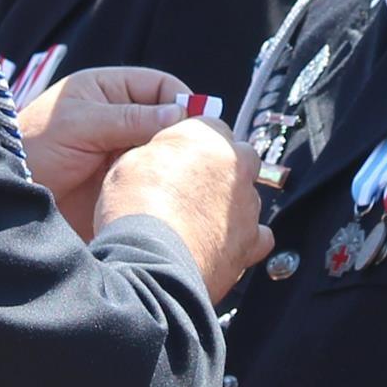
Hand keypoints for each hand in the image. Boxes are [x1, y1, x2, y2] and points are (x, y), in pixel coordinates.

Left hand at [25, 66, 202, 236]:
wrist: (10, 191)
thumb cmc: (35, 146)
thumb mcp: (81, 124)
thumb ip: (130, 118)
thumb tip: (181, 112)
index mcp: (109, 90)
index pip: (160, 86)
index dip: (181, 100)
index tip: (197, 122)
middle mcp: (120, 117)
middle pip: (168, 118)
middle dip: (182, 132)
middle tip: (196, 151)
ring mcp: (122, 150)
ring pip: (163, 150)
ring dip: (173, 159)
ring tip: (180, 174)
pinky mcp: (121, 180)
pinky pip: (151, 177)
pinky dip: (161, 182)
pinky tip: (165, 191)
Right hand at [100, 118, 268, 302]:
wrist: (150, 259)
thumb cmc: (135, 209)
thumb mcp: (130, 162)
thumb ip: (158, 154)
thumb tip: (162, 159)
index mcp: (206, 136)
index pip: (210, 128)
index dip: (193, 145)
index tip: (182, 158)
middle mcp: (235, 164)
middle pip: (237, 159)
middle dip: (219, 171)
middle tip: (191, 189)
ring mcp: (247, 203)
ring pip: (246, 197)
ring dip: (228, 206)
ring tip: (196, 224)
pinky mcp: (252, 240)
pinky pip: (257, 236)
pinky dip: (242, 240)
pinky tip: (220, 245)